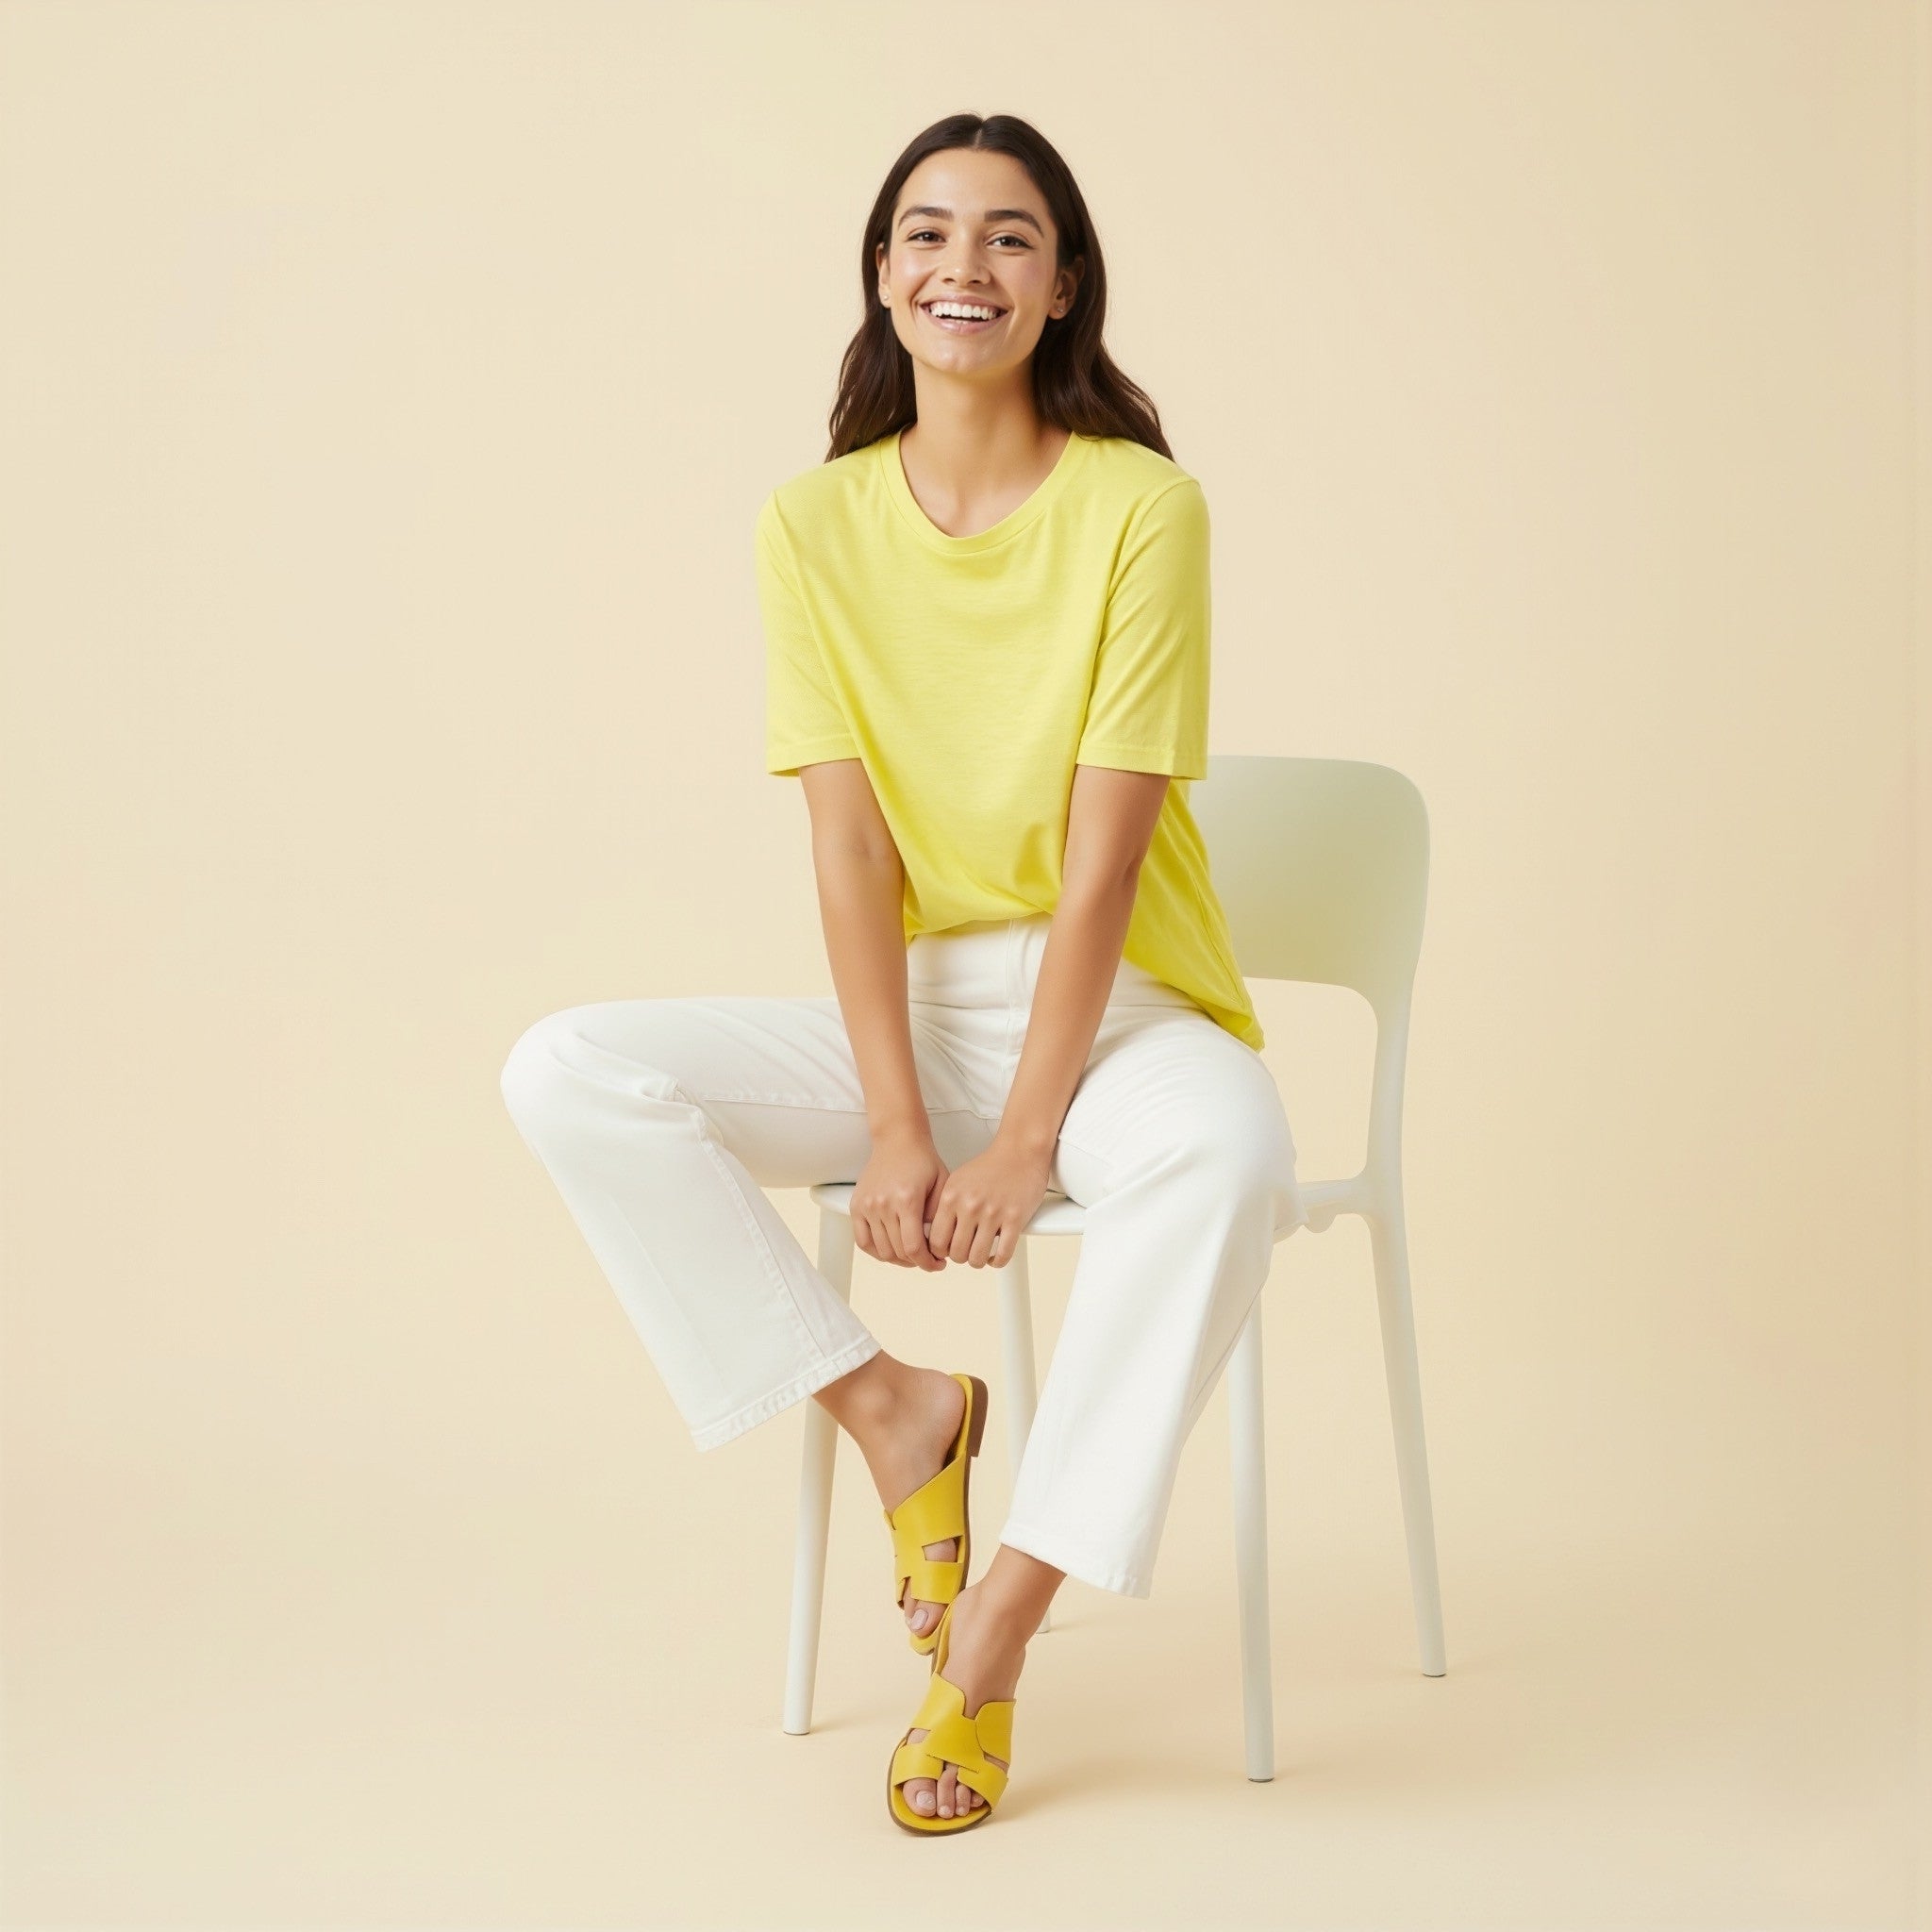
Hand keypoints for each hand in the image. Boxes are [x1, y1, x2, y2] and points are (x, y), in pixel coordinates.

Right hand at [851, 1124, 947, 1270]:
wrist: (897, 1140)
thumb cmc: (922, 1160)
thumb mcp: (942, 1185)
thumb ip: (939, 1217)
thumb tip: (936, 1245)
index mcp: (906, 1200)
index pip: (913, 1247)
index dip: (927, 1263)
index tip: (937, 1264)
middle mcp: (883, 1204)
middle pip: (897, 1252)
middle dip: (916, 1262)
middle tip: (928, 1260)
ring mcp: (867, 1206)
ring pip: (880, 1250)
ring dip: (898, 1260)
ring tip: (911, 1256)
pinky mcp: (856, 1206)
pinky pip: (862, 1241)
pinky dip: (876, 1252)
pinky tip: (890, 1251)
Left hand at [927, 1135, 1052, 1268]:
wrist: (1020, 1152)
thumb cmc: (990, 1167)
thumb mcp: (957, 1181)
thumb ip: (945, 1206)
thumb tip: (933, 1233)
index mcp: (951, 1197)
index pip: (936, 1240)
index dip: (939, 1252)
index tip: (945, 1252)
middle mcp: (970, 1206)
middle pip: (956, 1253)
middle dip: (960, 1258)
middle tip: (965, 1252)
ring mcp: (992, 1213)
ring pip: (977, 1258)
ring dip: (978, 1261)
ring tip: (980, 1254)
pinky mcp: (1014, 1219)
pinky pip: (1002, 1254)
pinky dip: (997, 1261)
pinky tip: (995, 1255)